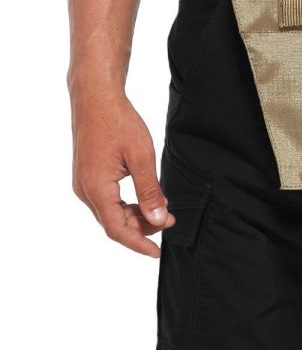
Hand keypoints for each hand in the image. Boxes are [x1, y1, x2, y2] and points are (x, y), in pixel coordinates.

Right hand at [70, 88, 174, 257]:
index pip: (117, 230)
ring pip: (109, 212)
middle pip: (113, 223)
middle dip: (141, 227)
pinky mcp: (87, 175)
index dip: (139, 243)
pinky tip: (143, 197)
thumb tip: (157, 219)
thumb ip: (149, 190)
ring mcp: (83, 183)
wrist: (96, 97)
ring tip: (160, 209)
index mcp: (96, 189)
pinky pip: (106, 200)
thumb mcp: (141, 156)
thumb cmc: (118, 121)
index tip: (158, 252)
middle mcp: (84, 190)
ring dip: (134, 216)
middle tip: (170, 219)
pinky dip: (125, 204)